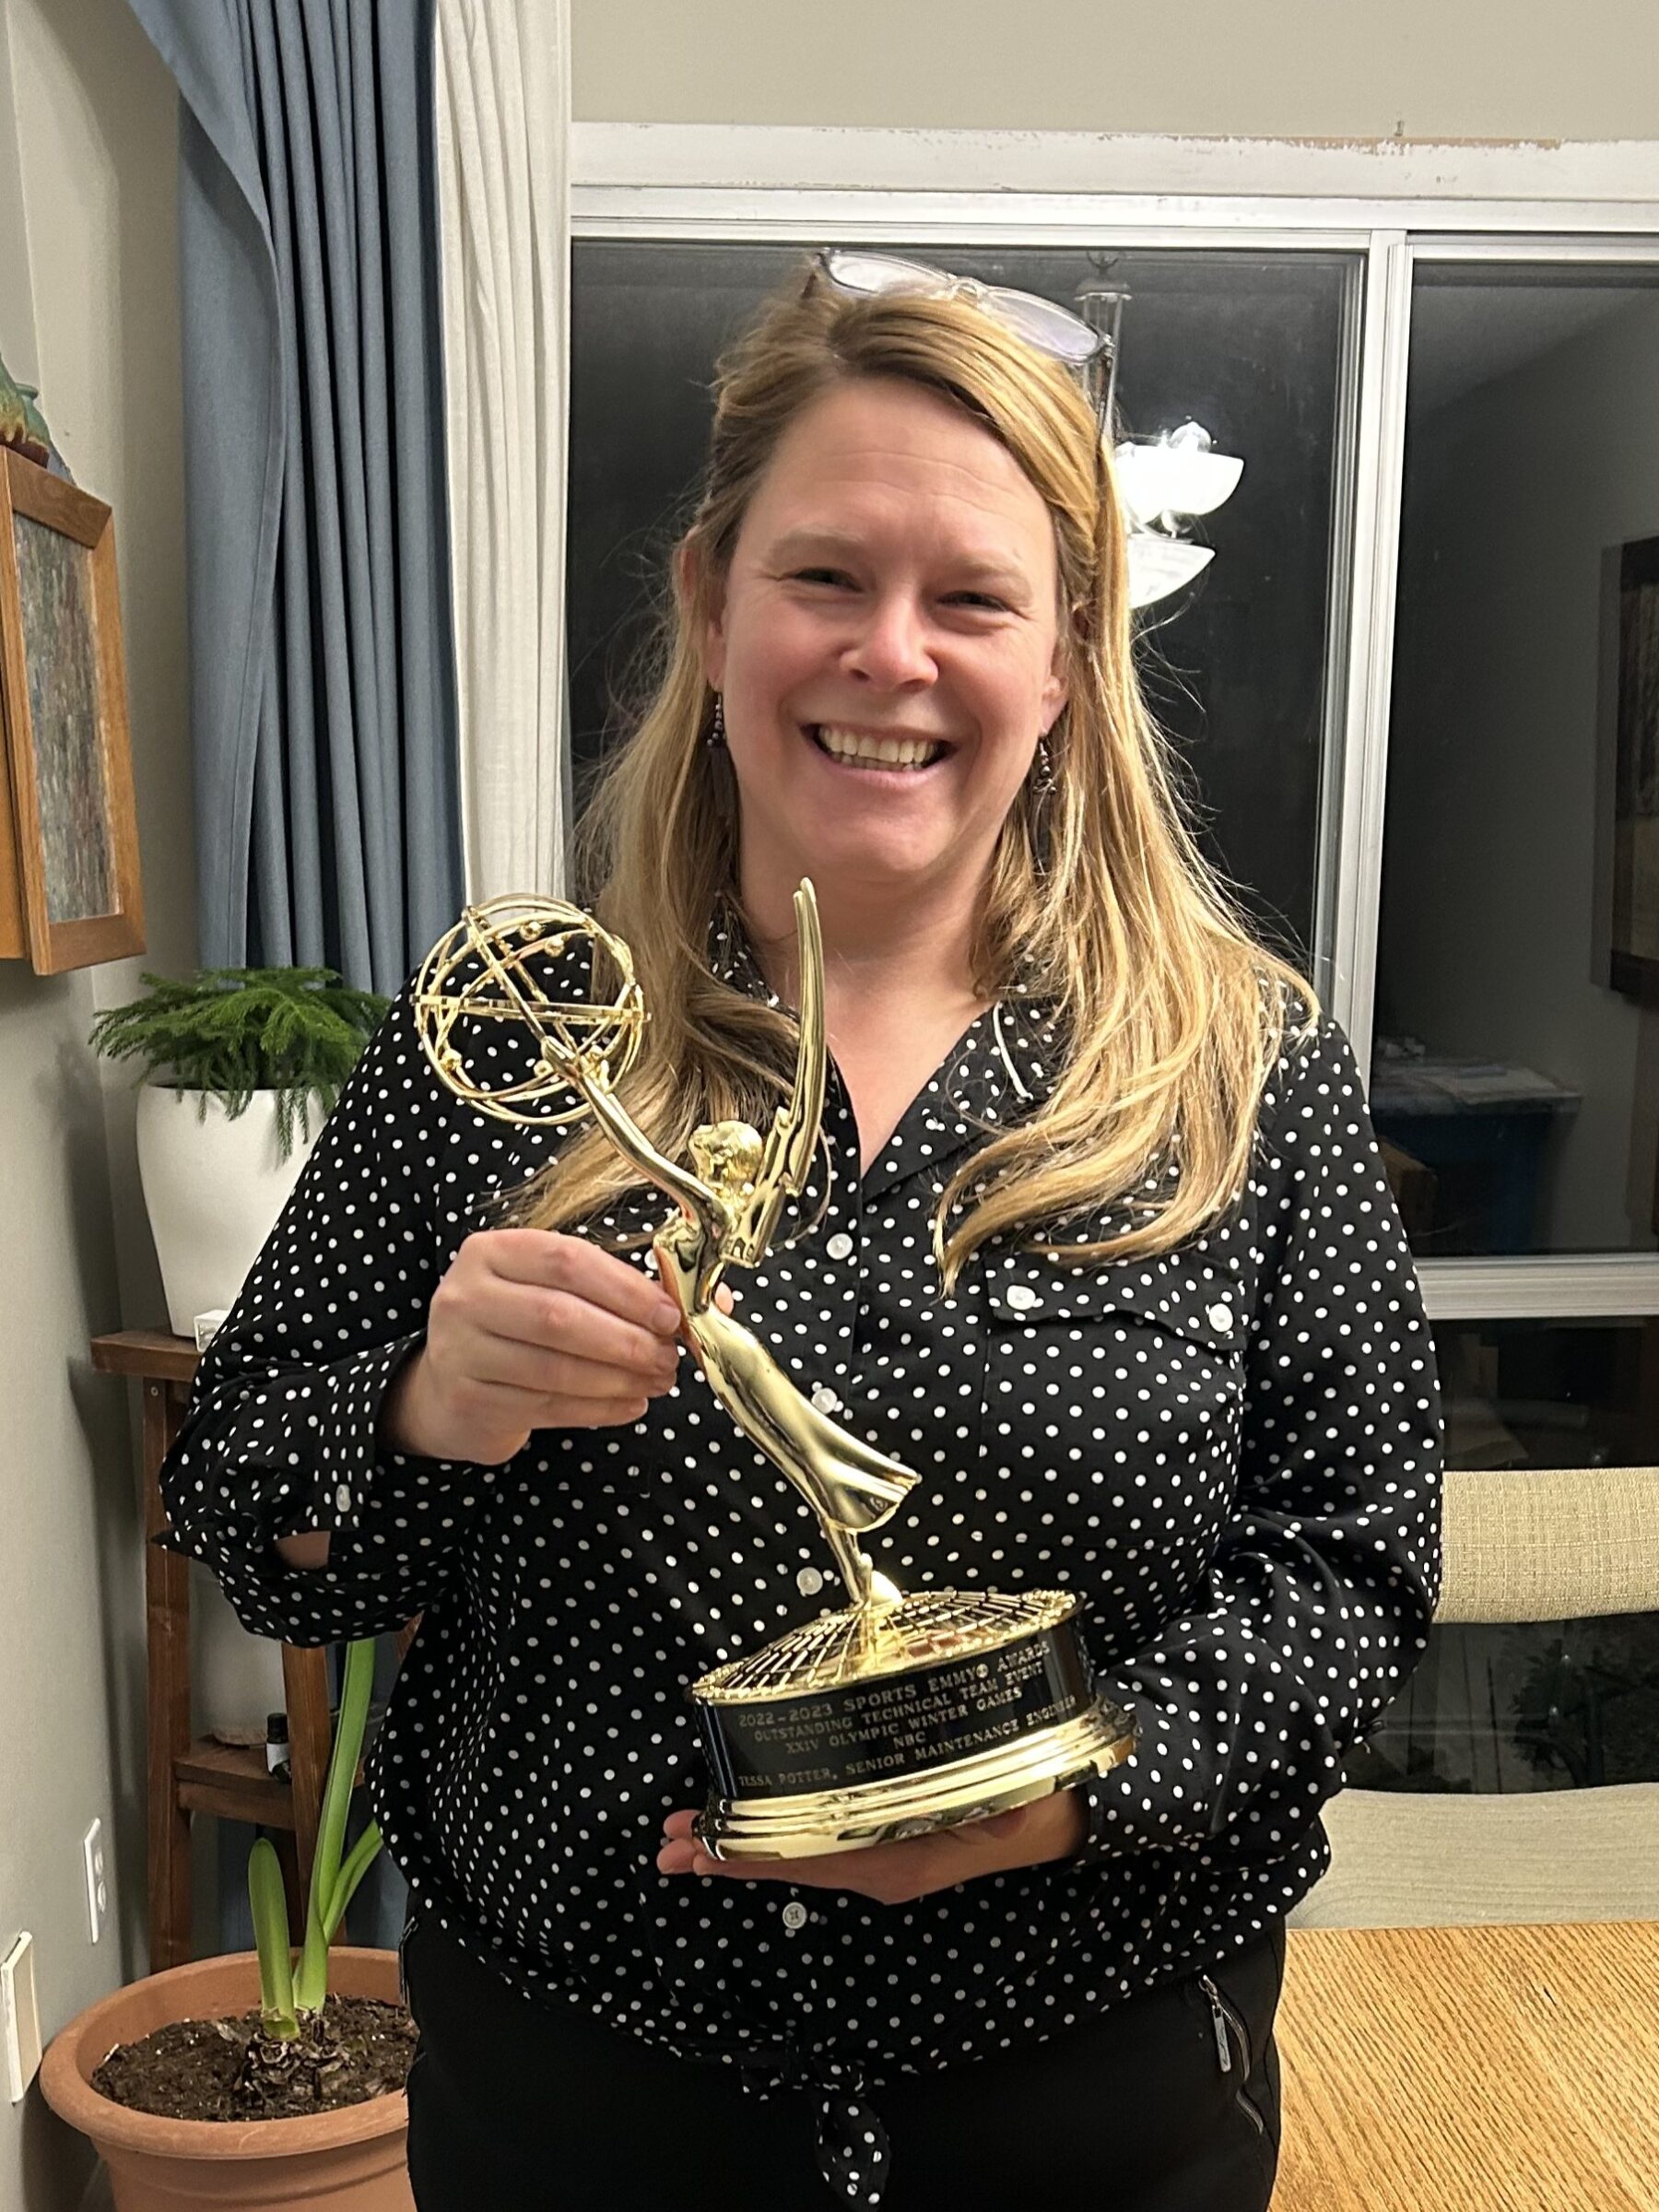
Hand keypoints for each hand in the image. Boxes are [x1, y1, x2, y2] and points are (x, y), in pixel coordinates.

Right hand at [380, 1228, 684, 1463]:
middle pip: (559, 1317)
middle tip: (668, 1355)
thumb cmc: (517, 1327)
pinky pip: (546, 1407)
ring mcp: (459, 1351)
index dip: (626, 1289)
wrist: (451, 1384)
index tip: (669, 1313)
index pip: (567, 1261)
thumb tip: (712, 1299)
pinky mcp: (467, 1401)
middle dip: (625, 1340)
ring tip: (657, 1380)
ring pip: (554, 1368)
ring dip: (618, 1378)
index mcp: (492, 1252)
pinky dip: (598, 1409)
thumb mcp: (552, 1290)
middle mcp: (466, 1296)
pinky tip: (631, 1404)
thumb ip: (619, 1288)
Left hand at [655, 1788, 1085, 1904]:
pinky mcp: (877, 1844)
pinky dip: (769, 1837)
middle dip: (723, 1851)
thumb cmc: (1034, 1799)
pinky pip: (811, 1847)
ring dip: (736, 1845)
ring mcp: (874, 1859)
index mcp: (896, 1857)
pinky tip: (742, 1827)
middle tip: (665, 1843)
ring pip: (792, 1855)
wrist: (1060, 1816)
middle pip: (786, 1861)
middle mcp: (876, 1865)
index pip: (807, 1854)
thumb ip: (996, 1800)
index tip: (700, 1841)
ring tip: (682, 1837)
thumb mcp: (1021, 1798)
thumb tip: (984, 1801)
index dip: (750, 1848)